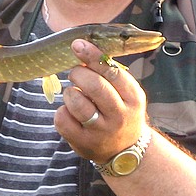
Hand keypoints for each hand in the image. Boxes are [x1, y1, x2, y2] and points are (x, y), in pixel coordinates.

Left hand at [54, 39, 146, 163]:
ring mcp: (101, 131)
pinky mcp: (83, 143)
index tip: (78, 45)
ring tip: (75, 95)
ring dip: (70, 93)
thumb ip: (109, 74)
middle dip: (79, 73)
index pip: (112, 72)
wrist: (125, 151)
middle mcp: (119, 115)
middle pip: (94, 86)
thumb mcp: (126, 93)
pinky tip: (71, 112)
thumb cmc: (121, 111)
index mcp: (133, 98)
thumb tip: (83, 48)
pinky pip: (62, 119)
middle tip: (76, 73)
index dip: (93, 56)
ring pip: (75, 102)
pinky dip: (62, 111)